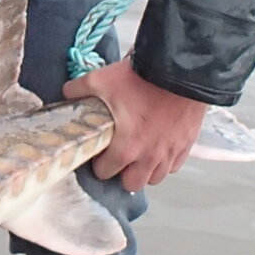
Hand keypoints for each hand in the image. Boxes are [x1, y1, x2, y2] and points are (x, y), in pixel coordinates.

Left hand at [63, 57, 208, 191]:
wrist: (179, 70)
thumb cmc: (139, 79)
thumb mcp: (99, 80)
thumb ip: (78, 90)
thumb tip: (67, 94)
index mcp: (126, 148)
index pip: (105, 173)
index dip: (98, 164)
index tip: (99, 153)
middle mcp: (149, 157)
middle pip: (133, 184)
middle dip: (123, 174)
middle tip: (119, 157)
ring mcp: (171, 152)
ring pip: (156, 178)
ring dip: (145, 170)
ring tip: (139, 154)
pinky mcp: (187, 144)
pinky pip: (175, 165)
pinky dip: (166, 161)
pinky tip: (159, 147)